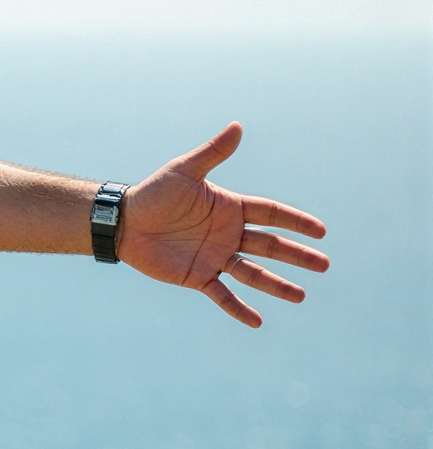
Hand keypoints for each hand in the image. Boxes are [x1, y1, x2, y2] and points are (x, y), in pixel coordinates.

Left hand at [119, 122, 327, 327]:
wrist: (123, 221)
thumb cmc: (153, 193)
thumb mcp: (184, 172)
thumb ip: (212, 154)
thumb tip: (237, 127)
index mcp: (231, 208)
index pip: (271, 214)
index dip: (296, 222)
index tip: (320, 231)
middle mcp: (228, 234)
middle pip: (270, 246)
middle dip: (297, 255)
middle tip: (324, 265)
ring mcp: (215, 256)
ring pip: (253, 273)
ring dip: (277, 285)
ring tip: (301, 296)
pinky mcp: (197, 276)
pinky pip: (222, 294)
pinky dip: (238, 308)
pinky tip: (257, 321)